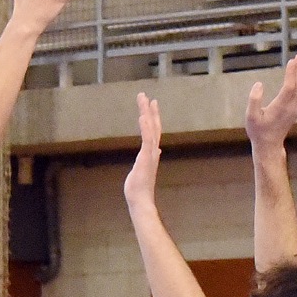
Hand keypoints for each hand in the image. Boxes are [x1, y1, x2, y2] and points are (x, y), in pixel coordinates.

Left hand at [125, 92, 163, 211]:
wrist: (141, 200)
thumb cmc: (140, 187)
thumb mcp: (144, 168)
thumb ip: (150, 157)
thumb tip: (156, 151)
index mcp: (151, 152)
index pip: (153, 131)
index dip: (154, 116)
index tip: (152, 104)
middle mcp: (152, 151)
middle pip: (153, 126)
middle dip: (150, 111)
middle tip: (147, 96)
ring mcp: (150, 154)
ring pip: (151, 130)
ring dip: (148, 114)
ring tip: (145, 100)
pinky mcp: (146, 158)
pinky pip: (146, 140)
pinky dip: (145, 127)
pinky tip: (143, 116)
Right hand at [245, 53, 296, 154]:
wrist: (269, 144)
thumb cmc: (258, 130)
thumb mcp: (250, 117)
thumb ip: (253, 100)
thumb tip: (258, 84)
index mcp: (280, 107)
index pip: (289, 87)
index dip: (291, 74)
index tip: (292, 61)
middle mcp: (291, 107)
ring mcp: (295, 109)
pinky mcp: (296, 110)